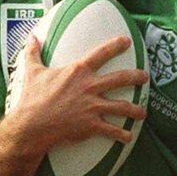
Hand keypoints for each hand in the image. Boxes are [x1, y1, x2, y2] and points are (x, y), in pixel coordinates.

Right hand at [9, 34, 146, 147]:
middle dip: (136, 77)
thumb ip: (34, 53)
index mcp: (78, 72)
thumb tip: (31, 38)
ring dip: (135, 110)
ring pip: (122, 107)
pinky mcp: (93, 125)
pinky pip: (112, 130)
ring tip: (143, 112)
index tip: (126, 41)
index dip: (115, 45)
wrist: (33, 124)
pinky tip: (129, 137)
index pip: (101, 54)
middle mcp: (90, 87)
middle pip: (120, 79)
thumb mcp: (32, 71)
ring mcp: (93, 106)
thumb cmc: (32, 98)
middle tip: (145, 77)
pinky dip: (122, 135)